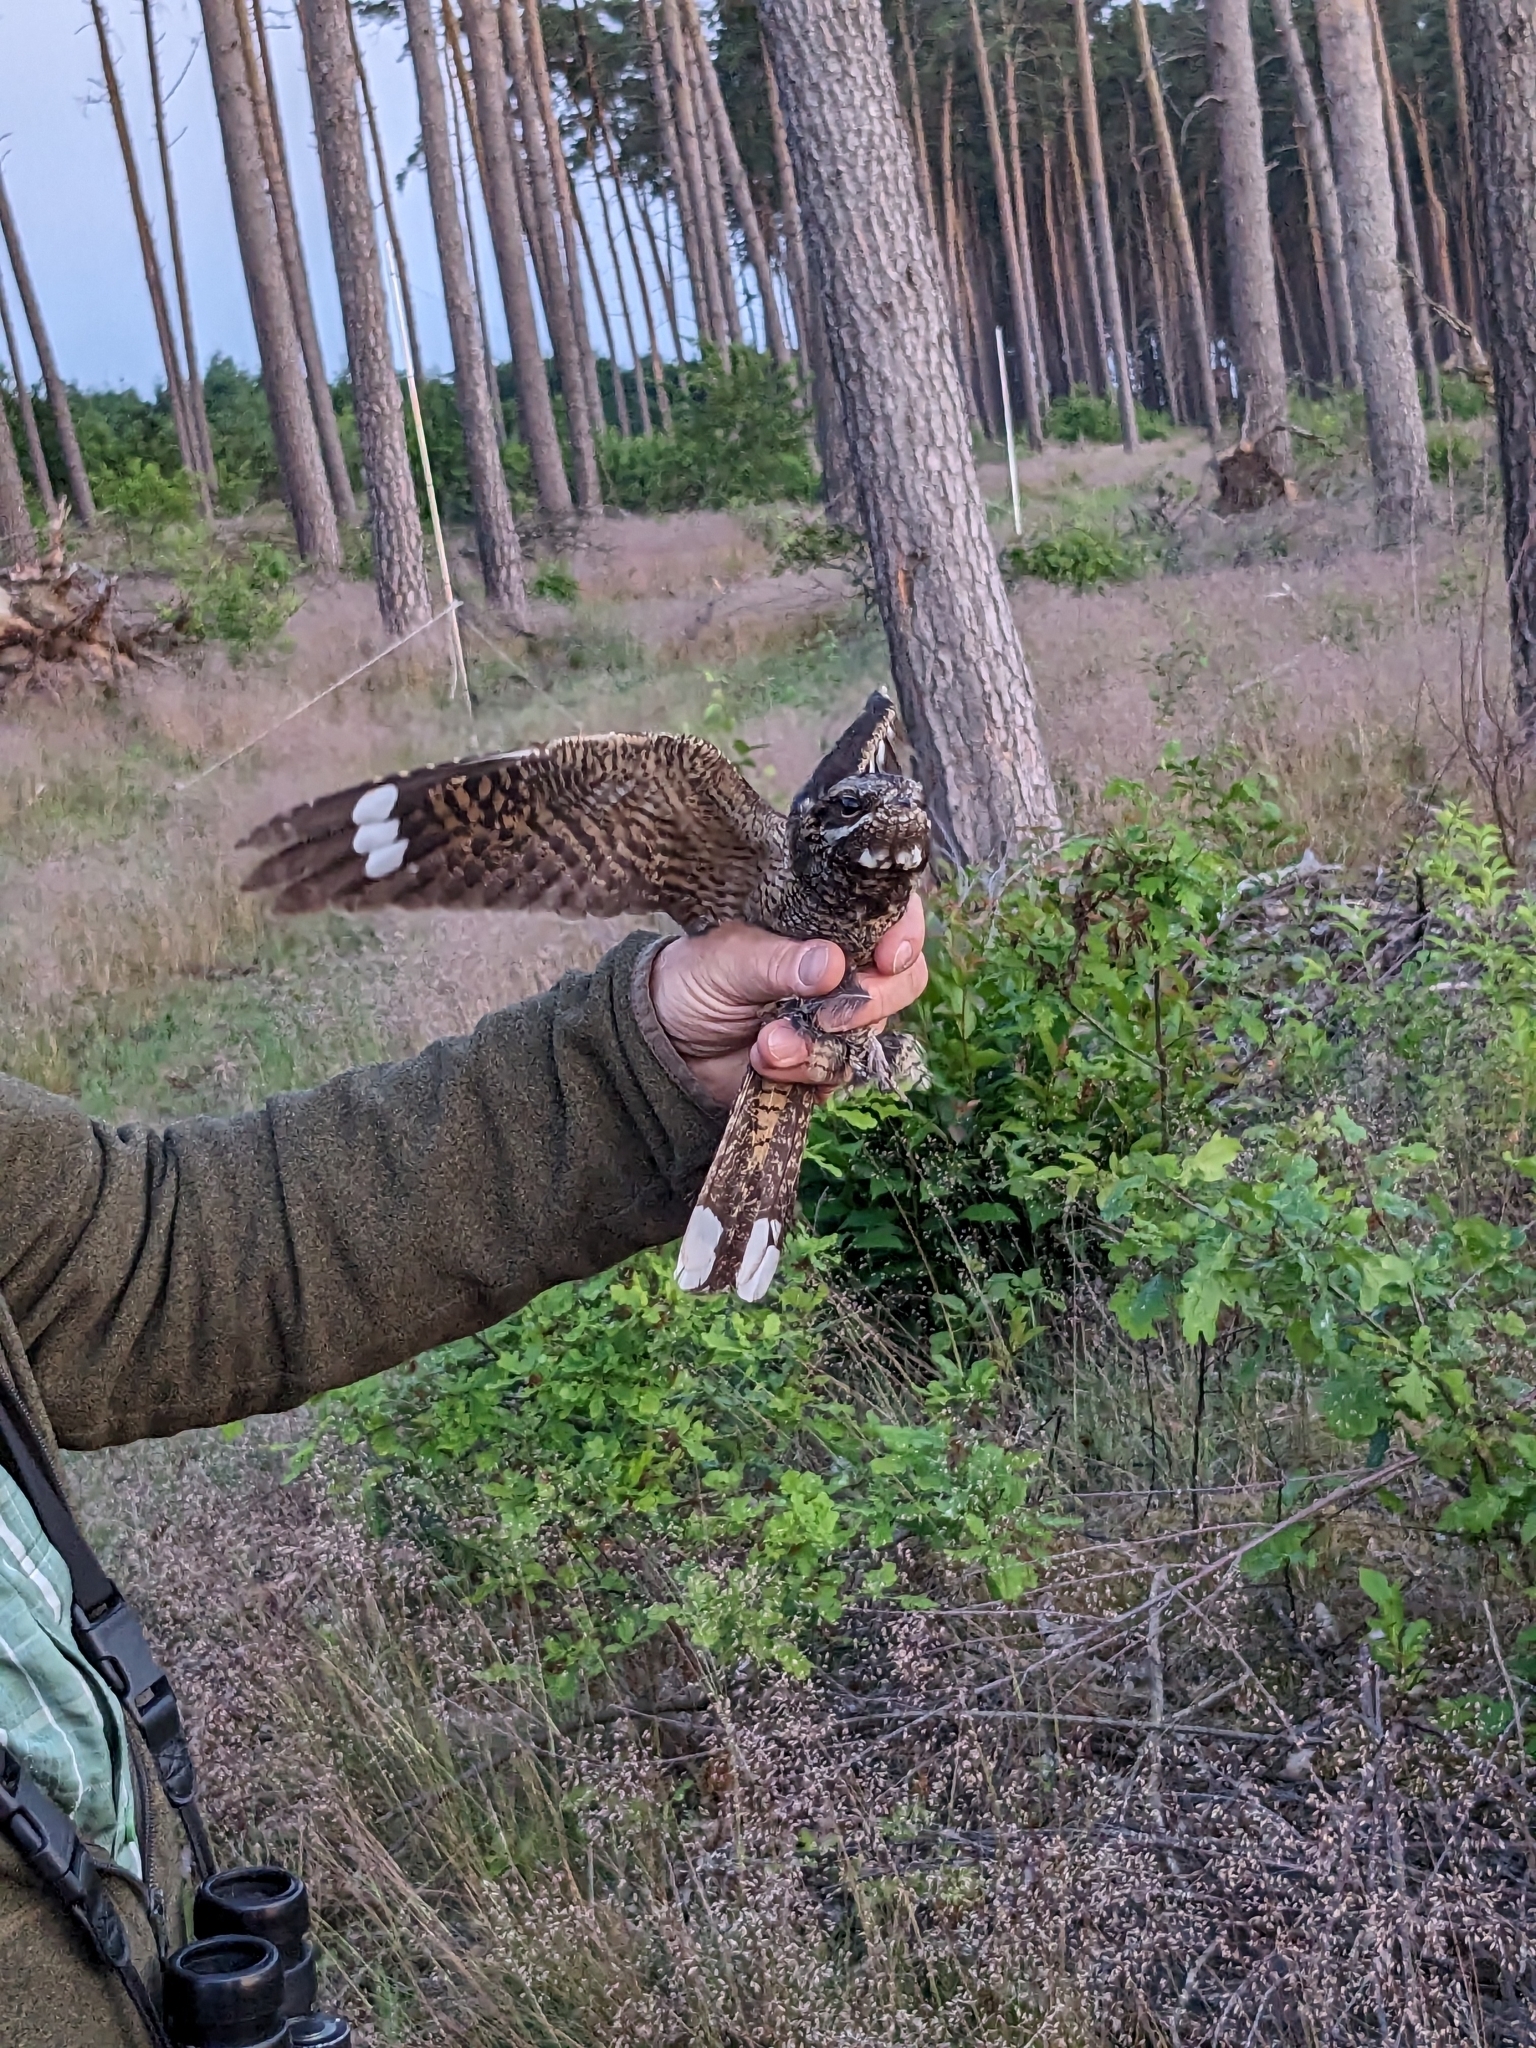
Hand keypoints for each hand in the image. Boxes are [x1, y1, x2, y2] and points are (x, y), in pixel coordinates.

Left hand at [648, 896, 928, 1107]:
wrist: (666, 1043)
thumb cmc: (695, 979)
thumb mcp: (728, 960)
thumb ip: (779, 961)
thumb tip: (832, 964)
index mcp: (827, 925)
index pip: (892, 917)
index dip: (903, 935)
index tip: (887, 957)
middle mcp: (846, 969)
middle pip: (902, 982)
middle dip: (867, 1005)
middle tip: (823, 1017)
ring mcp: (840, 1018)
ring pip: (871, 1035)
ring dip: (819, 1049)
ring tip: (764, 1047)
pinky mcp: (826, 1061)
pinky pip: (843, 1073)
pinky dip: (806, 1074)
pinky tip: (766, 1067)